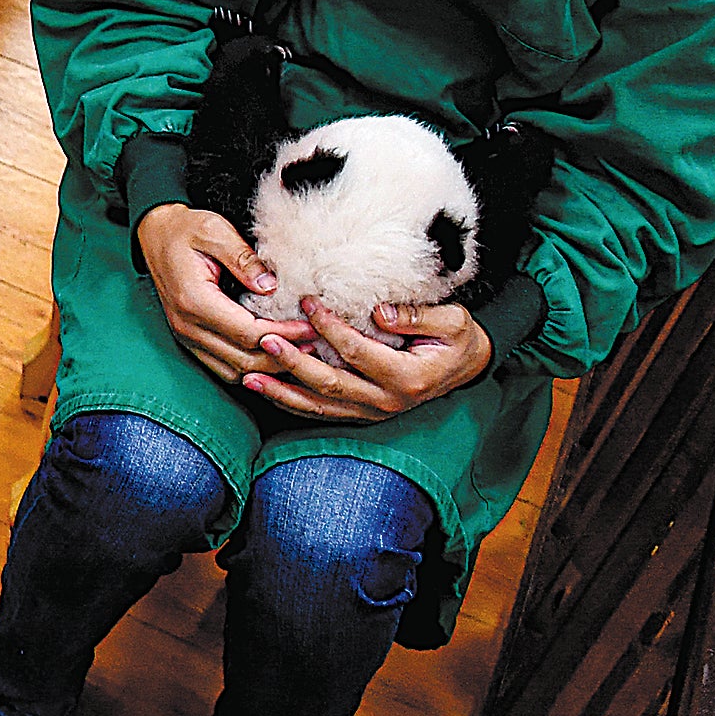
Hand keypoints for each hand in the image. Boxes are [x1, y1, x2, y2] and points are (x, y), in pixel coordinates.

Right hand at [133, 204, 305, 387]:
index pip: (248, 333)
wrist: (156, 234)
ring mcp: (187, 336)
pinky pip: (223, 367)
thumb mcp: (215, 231)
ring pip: (234, 371)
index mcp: (194, 300)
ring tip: (298, 354)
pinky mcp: (191, 339)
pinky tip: (272, 357)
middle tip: (315, 346)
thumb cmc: (185, 230)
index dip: (284, 335)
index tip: (311, 327)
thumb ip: (243, 258)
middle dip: (282, 356)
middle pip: (243, 360)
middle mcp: (187, 325)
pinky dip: (250, 368)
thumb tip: (270, 286)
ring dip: (267, 368)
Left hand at [239, 299, 489, 423]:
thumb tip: (379, 314)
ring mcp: (372, 412)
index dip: (329, 327)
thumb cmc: (457, 340)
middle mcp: (386, 400)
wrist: (465, 367)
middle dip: (293, 362)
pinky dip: (291, 402)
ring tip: (249, 375)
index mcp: (407, 377)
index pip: (357, 352)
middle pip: (330, 383)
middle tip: (264, 338)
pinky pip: (321, 412)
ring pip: (319, 405)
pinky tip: (266, 390)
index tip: (306, 302)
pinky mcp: (362, 413)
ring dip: (282, 391)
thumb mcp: (452, 321)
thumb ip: (416, 317)